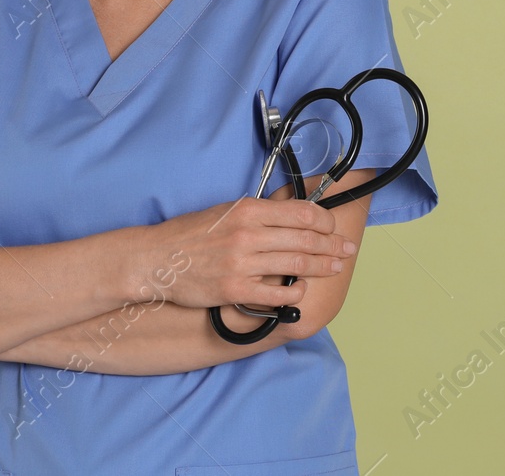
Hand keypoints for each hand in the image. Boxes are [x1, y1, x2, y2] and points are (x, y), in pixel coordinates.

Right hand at [138, 196, 355, 310]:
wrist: (156, 259)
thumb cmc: (191, 234)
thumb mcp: (226, 211)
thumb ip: (259, 214)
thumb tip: (294, 215)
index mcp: (248, 210)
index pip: (300, 213)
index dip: (324, 221)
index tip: (333, 227)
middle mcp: (248, 235)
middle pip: (305, 240)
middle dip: (332, 245)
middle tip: (347, 250)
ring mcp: (242, 264)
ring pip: (296, 266)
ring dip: (322, 267)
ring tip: (335, 267)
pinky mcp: (235, 290)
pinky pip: (276, 294)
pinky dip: (295, 294)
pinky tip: (303, 292)